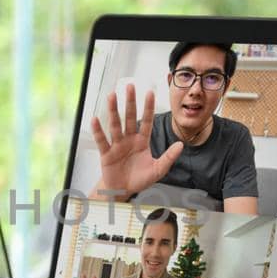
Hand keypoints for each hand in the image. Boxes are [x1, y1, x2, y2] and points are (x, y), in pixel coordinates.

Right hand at [90, 84, 182, 199]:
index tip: (150, 92)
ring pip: (115, 125)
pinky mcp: (106, 153)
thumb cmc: (140, 179)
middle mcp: (129, 139)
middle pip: (130, 117)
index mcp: (142, 141)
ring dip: (113, 110)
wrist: (123, 191)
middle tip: (129, 86)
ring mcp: (117, 145)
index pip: (147, 121)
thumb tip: (181, 144)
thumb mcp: (158, 170)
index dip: (148, 107)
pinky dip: (98, 131)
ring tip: (111, 96)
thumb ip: (169, 157)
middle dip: (130, 102)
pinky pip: (102, 140)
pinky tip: (95, 119)